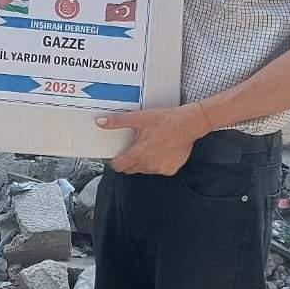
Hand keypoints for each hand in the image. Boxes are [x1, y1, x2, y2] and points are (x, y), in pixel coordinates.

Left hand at [95, 103, 213, 174]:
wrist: (188, 124)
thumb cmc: (164, 121)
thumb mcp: (138, 118)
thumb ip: (118, 122)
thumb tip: (101, 122)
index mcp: (138, 155)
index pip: (119, 166)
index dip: (114, 161)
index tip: (113, 157)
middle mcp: (148, 165)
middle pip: (130, 168)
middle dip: (127, 160)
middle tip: (131, 148)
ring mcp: (160, 169)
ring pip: (144, 169)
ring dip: (142, 161)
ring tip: (147, 146)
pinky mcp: (170, 169)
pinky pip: (158, 169)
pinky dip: (156, 162)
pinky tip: (160, 150)